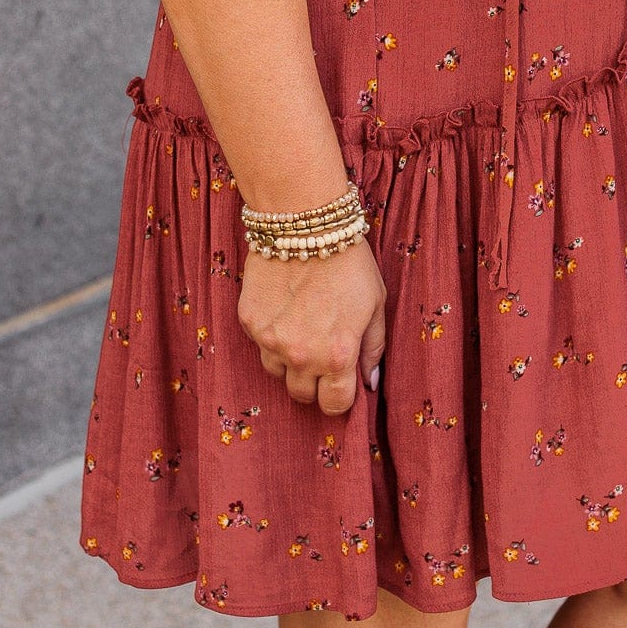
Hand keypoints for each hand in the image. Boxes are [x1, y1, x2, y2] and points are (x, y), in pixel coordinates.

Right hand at [238, 237, 386, 414]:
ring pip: (277, 372)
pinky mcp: (250, 322)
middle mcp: (302, 355)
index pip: (334, 405)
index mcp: (337, 356)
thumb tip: (369, 381)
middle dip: (313, 380)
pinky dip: (271, 335)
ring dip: (289, 360)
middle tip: (321, 351)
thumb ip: (373, 348)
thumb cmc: (348, 261)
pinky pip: (260, 344)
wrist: (306, 222)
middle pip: (301, 395)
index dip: (339, 396)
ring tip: (301, 326)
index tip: (341, 382)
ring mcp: (271, 340)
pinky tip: (284, 307)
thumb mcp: (376, 304)